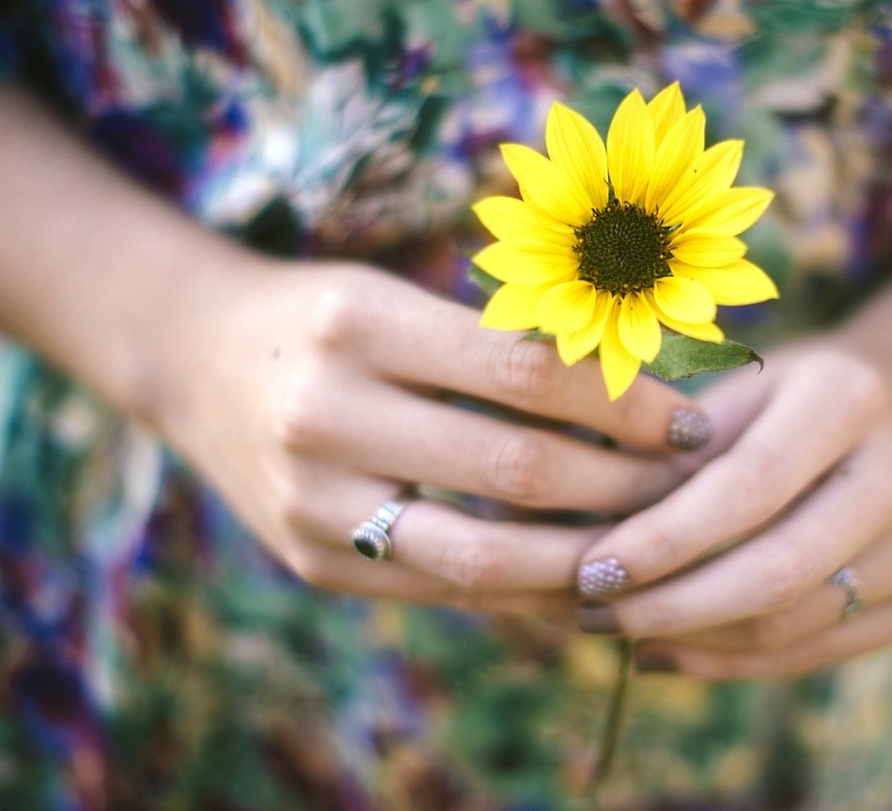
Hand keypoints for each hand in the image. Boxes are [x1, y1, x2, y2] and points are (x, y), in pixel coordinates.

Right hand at [161, 259, 711, 621]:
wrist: (195, 361)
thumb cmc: (330, 318)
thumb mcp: (402, 297)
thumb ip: (504, 341)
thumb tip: (647, 382)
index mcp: (361, 322)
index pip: (529, 372)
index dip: (627, 403)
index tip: (696, 421)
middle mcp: (326, 413)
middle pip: (517, 471)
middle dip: (625, 489)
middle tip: (692, 491)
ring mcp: (312, 501)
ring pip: (483, 557)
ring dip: (586, 560)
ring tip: (652, 547)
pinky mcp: (312, 563)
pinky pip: (445, 592)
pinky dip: (526, 593)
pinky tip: (582, 578)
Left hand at [567, 160, 891, 676]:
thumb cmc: (800, 390)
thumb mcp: (743, 383)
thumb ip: (677, 449)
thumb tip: (586, 529)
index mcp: (852, 398)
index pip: (748, 487)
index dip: (665, 539)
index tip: (589, 568)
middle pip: (777, 573)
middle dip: (670, 606)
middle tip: (590, 614)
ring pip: (792, 628)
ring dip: (691, 639)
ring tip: (615, 629)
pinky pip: (814, 654)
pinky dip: (732, 660)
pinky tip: (668, 648)